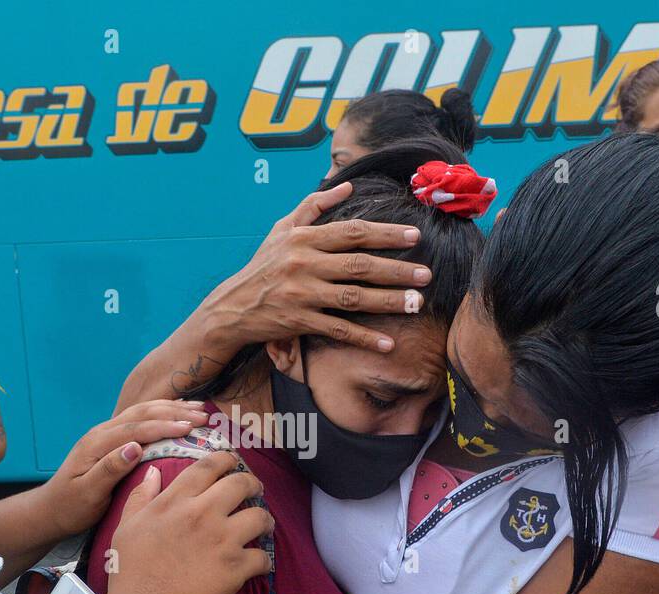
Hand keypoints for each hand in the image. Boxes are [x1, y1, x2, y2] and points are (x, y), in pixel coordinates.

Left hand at [41, 400, 210, 537]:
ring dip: (171, 409)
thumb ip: (110, 469)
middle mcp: (102, 432)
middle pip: (142, 413)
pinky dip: (162, 414)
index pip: (136, 428)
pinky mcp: (112, 439)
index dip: (164, 425)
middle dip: (174, 412)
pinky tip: (179, 414)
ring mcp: (106, 433)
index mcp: (97, 443)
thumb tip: (135, 447)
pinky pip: (140, 419)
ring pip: (142, 412)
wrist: (51, 509)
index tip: (190, 427)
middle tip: (204, 417)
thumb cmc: (71, 507)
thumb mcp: (88, 494)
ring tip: (199, 410)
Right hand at [106, 452, 273, 593]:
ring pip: (260, 516)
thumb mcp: (126, 528)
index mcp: (175, 501)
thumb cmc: (131, 574)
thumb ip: (141, 497)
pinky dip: (263, 560)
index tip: (232, 461)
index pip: (208, 467)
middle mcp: (202, 514)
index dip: (225, 459)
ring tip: (263, 524)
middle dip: (253, 482)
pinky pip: (263, 557)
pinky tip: (257, 563)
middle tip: (256, 488)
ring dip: (265, 519)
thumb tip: (153, 472)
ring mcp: (223, 541)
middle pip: (241, 483)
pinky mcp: (237, 568)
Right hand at [193, 182, 431, 358]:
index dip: (385, 234)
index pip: (352, 233)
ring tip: (416, 303)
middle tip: (426, 274)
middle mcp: (303, 264)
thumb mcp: (282, 229)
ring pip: (353, 298)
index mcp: (303, 239)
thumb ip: (313, 206)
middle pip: (359, 265)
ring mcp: (302, 294)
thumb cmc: (263, 265)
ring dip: (388, 302)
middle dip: (396, 270)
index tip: (414, 237)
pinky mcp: (299, 321)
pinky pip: (337, 330)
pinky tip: (388, 344)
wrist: (232, 306)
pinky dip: (363, 338)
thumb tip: (346, 184)